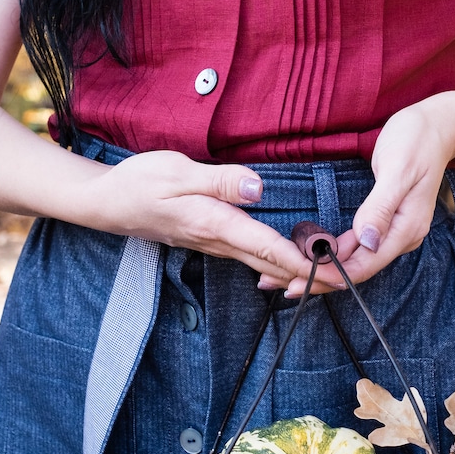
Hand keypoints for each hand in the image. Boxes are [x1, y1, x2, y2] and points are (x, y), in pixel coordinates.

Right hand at [77, 149, 333, 286]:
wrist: (107, 202)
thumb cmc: (140, 182)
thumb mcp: (176, 171)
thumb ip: (218, 180)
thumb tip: (256, 188)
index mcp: (215, 224)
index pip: (268, 247)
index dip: (303, 262)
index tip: (333, 273)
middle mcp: (218, 240)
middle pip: (271, 264)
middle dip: (308, 276)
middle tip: (347, 282)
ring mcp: (213, 243)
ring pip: (262, 263)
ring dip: (294, 271)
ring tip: (328, 275)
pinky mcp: (209, 238)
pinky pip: (249, 256)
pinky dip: (274, 261)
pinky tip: (287, 262)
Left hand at [278, 98, 454, 296]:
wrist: (436, 127)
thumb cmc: (416, 141)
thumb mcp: (397, 169)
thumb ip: (381, 206)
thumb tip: (367, 242)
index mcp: (406, 228)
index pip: (365, 265)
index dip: (330, 276)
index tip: (297, 281)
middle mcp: (401, 236)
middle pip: (356, 268)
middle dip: (319, 278)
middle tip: (278, 283)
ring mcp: (393, 230)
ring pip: (354, 259)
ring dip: (322, 268)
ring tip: (283, 274)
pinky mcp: (384, 221)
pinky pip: (356, 245)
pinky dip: (332, 252)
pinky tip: (311, 254)